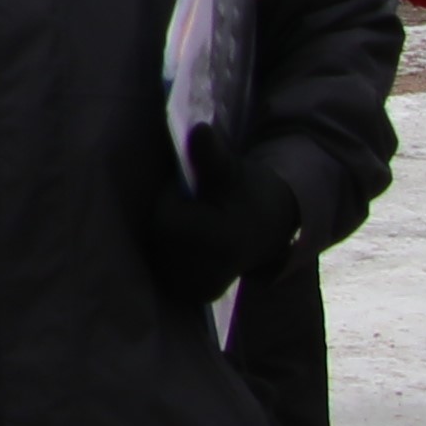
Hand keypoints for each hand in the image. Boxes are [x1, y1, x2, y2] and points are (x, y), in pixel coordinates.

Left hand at [126, 124, 304, 308]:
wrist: (268, 228)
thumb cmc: (244, 191)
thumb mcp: (229, 169)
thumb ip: (210, 155)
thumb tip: (199, 130)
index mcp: (220, 240)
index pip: (164, 219)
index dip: (174, 200)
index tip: (196, 196)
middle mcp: (211, 272)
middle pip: (157, 238)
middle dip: (168, 218)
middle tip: (196, 212)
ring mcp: (202, 288)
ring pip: (156, 253)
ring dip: (167, 237)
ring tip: (195, 228)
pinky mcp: (196, 295)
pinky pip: (163, 269)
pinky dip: (169, 253)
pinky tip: (190, 245)